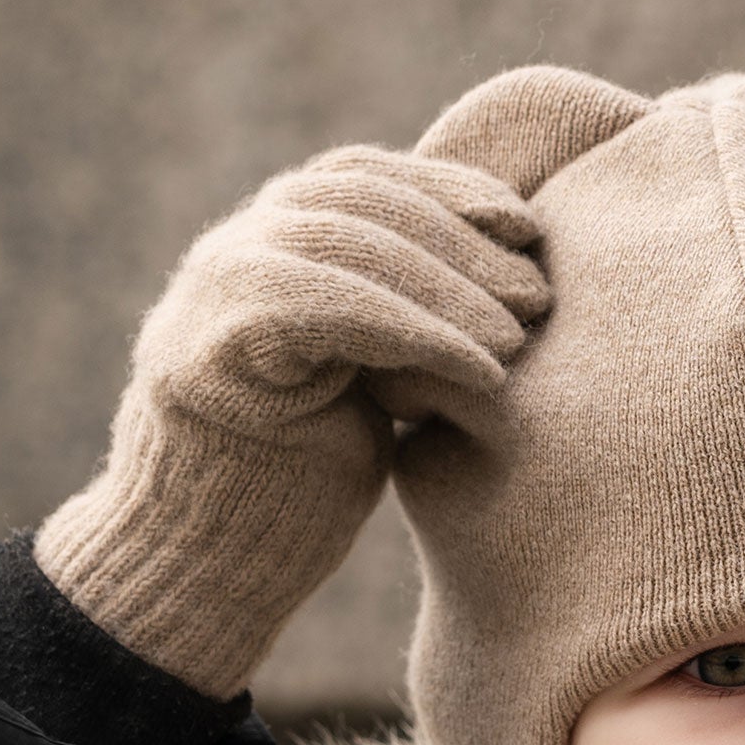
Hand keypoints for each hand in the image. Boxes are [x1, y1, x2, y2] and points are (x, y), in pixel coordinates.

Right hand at [34, 142, 548, 699]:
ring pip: (344, 247)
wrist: (208, 564)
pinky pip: (326, 308)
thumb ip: (397, 313)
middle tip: (538, 295)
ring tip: (517, 339)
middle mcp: (230, 251)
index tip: (527, 227)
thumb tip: (506, 275)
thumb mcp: (364, 379)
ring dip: (447, 290)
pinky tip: (481, 372)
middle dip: (460, 242)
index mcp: (265, 244)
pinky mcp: (207, 350)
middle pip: (360, 204)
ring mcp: (209, 294)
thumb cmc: (298, 483)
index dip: (451, 191)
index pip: (365, 180)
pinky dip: (415, 333)